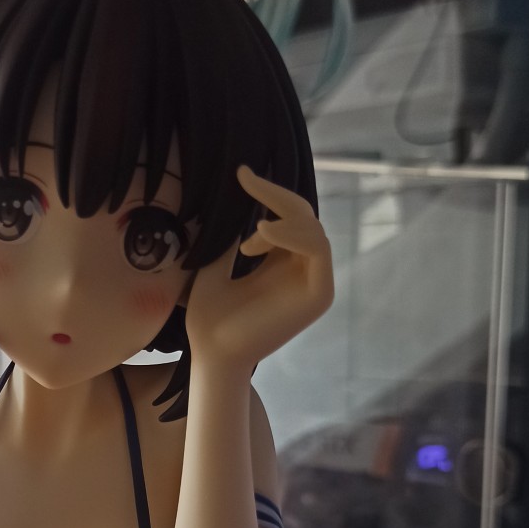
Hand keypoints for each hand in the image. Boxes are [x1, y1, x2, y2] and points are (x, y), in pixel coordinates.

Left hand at [184, 167, 334, 376]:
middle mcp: (303, 270)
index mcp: (283, 262)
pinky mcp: (318, 295)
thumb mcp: (217, 264)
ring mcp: (314, 283)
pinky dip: (293, 236)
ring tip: (249, 241)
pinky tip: (261, 235)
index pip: (289, 216)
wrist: (212, 353)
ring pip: (314, 230)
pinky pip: (318, 251)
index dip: (270, 192)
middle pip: (305, 217)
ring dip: (283, 221)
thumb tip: (238, 203)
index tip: (241, 174)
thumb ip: (232, 237)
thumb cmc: (209, 317)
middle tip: (245, 180)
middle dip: (276, 196)